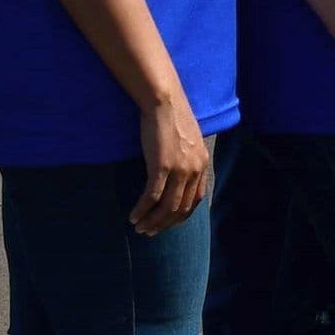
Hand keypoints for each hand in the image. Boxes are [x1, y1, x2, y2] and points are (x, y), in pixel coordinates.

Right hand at [132, 94, 214, 233]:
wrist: (164, 102)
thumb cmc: (172, 119)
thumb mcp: (188, 142)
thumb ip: (187, 160)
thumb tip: (178, 176)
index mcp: (202, 165)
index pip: (195, 201)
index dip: (180, 216)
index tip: (166, 224)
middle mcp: (194, 170)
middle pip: (180, 209)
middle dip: (164, 224)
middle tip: (149, 232)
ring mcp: (179, 169)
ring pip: (166, 207)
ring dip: (151, 221)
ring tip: (139, 228)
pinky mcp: (162, 166)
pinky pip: (152, 197)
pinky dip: (142, 210)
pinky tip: (133, 216)